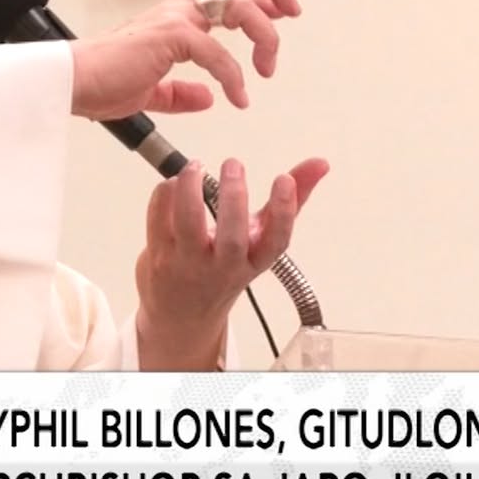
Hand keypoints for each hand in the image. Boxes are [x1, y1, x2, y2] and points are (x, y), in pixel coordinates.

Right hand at [69, 0, 301, 120]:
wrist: (71, 83)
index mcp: (177, 16)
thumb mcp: (151, 91)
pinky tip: (237, 98)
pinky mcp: (169, 36)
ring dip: (265, 37)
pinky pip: (217, 53)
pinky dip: (235, 78)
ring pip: (240, 7)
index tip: (283, 12)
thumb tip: (207, 97)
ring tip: (266, 70)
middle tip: (293, 12)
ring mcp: (175, 18)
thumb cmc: (101, 83)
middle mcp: (180, 8)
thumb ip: (180, 92)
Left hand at [134, 157, 329, 370]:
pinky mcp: (159, 258)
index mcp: (254, 261)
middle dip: (234, 197)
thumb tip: (320, 163)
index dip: (284, 210)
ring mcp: (188, 264)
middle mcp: (224, 267)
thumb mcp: (259, 239)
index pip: (276, 241)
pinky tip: (173, 182)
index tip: (284, 179)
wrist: (182, 315)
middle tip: (234, 164)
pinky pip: (158, 221)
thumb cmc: (225, 268)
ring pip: (188, 226)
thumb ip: (290, 200)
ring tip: (196, 166)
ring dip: (190, 190)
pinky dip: (164, 195)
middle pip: (232, 237)